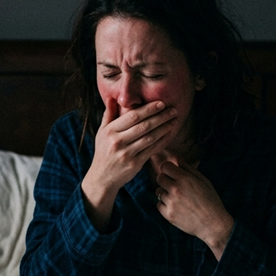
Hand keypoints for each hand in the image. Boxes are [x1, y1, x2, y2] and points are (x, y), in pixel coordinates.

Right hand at [81, 98, 177, 229]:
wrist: (102, 177)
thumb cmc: (103, 152)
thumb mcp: (101, 133)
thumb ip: (109, 114)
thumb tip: (113, 97)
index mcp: (109, 131)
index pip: (132, 116)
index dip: (148, 109)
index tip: (161, 103)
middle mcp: (117, 142)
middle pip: (143, 126)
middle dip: (160, 117)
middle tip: (173, 110)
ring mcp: (126, 154)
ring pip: (150, 138)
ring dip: (164, 128)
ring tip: (174, 120)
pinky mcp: (135, 164)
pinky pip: (152, 150)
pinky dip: (162, 141)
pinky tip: (169, 134)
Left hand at [152, 153, 233, 259]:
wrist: (213, 224)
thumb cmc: (211, 201)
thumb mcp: (204, 181)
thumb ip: (189, 168)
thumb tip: (176, 158)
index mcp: (185, 179)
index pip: (165, 166)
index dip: (169, 169)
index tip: (173, 173)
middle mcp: (176, 189)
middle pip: (159, 178)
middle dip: (165, 180)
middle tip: (175, 186)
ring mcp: (171, 203)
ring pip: (158, 192)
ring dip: (166, 193)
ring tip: (179, 199)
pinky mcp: (168, 215)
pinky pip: (158, 205)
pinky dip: (165, 205)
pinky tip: (176, 207)